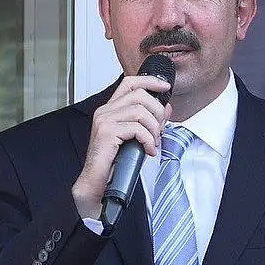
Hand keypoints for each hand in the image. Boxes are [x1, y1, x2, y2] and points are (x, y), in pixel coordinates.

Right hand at [72, 76, 171, 219]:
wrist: (97, 183)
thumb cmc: (114, 162)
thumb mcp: (136, 137)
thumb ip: (149, 120)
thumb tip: (166, 108)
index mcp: (111, 109)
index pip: (130, 83)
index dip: (150, 81)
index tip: (165, 87)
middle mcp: (105, 111)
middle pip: (140, 95)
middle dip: (157, 111)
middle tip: (160, 129)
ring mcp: (105, 120)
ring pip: (140, 111)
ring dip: (154, 128)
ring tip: (153, 143)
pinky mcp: (107, 132)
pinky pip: (137, 128)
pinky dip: (148, 140)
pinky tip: (148, 150)